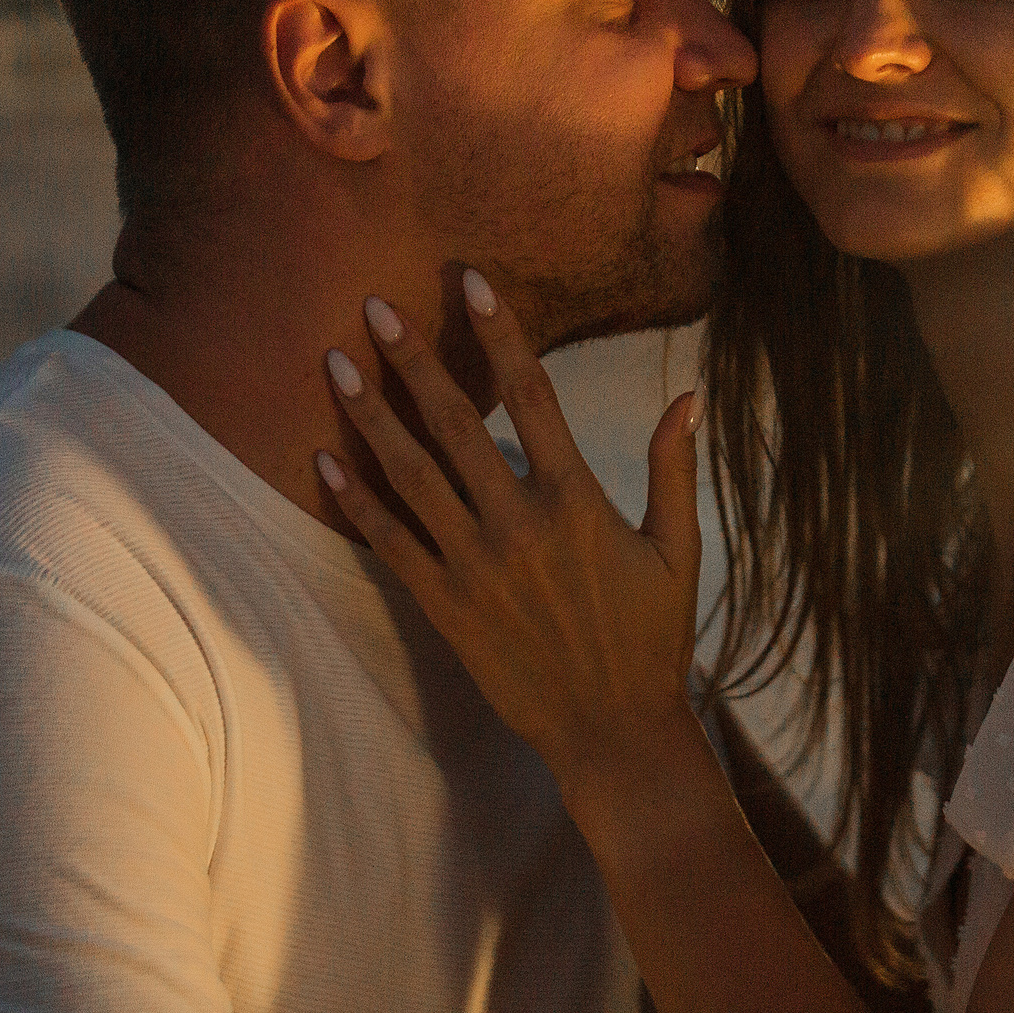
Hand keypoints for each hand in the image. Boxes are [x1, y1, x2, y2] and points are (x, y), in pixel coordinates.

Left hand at [316, 267, 704, 788]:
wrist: (612, 731)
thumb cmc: (653, 638)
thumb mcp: (680, 550)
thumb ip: (674, 469)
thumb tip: (689, 395)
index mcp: (578, 501)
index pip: (532, 394)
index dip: (499, 333)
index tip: (470, 281)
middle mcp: (519, 525)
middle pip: (454, 423)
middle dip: (412, 359)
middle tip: (375, 305)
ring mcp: (476, 566)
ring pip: (411, 475)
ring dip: (370, 416)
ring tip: (335, 365)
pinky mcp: (445, 607)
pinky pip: (390, 543)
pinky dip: (355, 500)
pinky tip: (324, 459)